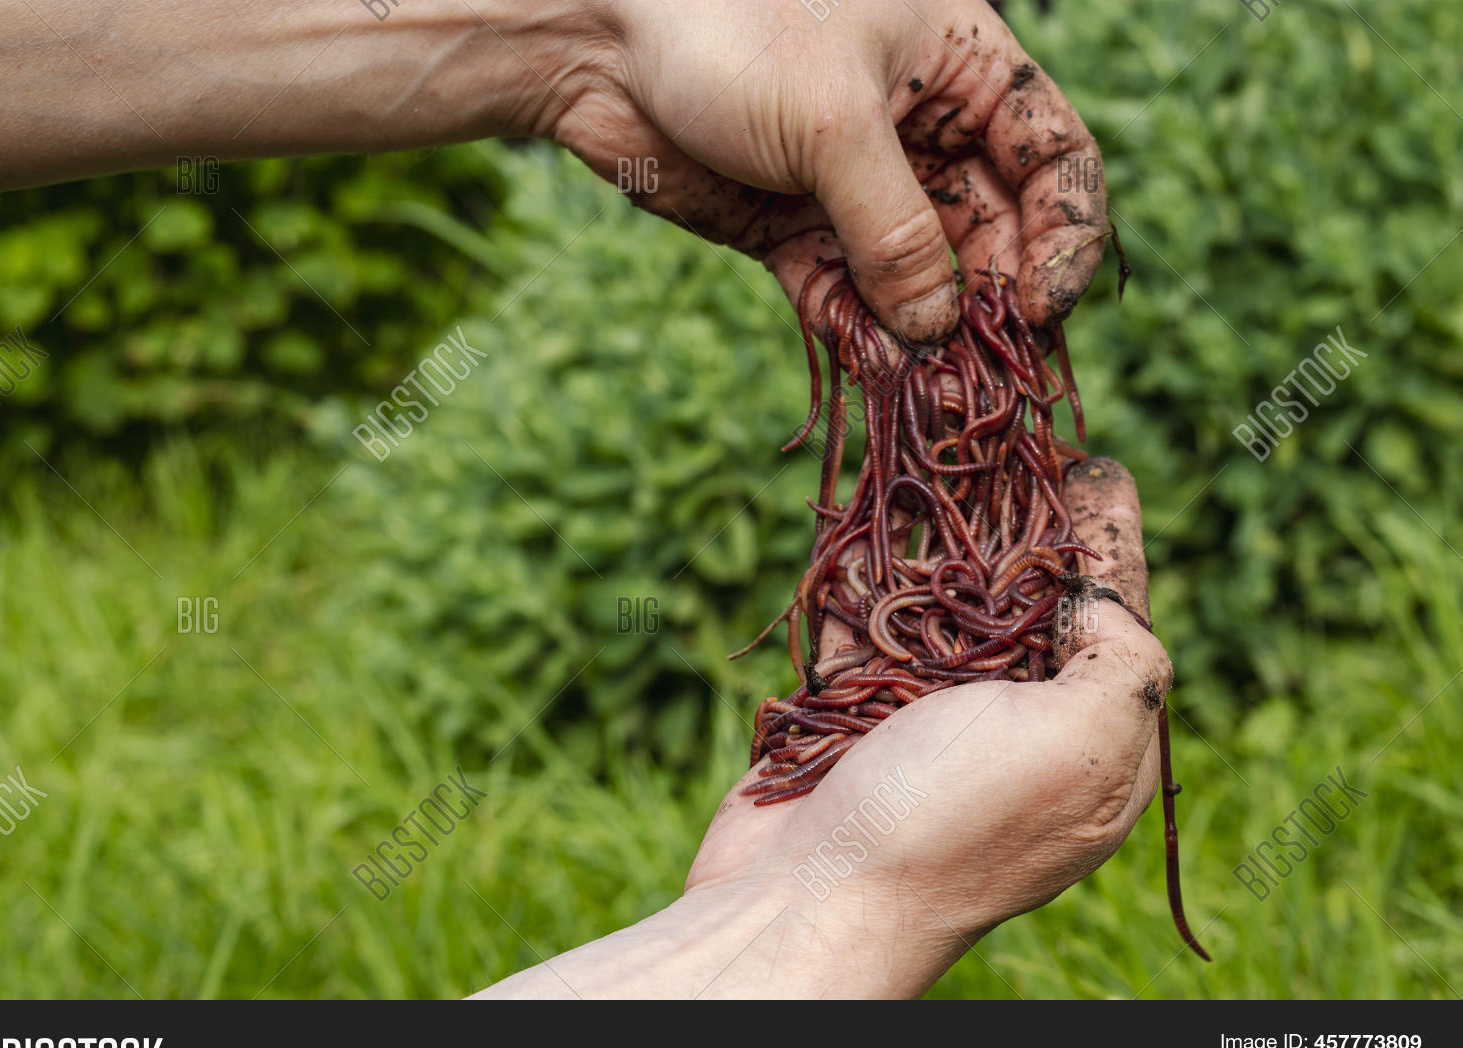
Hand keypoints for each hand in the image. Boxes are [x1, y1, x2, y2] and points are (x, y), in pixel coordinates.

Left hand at [560, 0, 1106, 341]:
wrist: (599, 38)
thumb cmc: (730, 28)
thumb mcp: (834, 121)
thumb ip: (896, 228)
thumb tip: (938, 326)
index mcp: (961, 71)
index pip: (1052, 160)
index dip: (1065, 236)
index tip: (1044, 308)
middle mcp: (922, 135)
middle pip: (993, 234)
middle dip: (994, 303)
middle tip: (991, 371)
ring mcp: (857, 189)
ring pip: (921, 279)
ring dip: (930, 337)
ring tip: (938, 393)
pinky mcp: (796, 233)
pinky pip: (847, 298)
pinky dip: (863, 338)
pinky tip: (880, 376)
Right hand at [683, 459, 1168, 997]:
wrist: (805, 904)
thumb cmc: (950, 822)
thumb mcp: (1076, 743)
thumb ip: (1122, 658)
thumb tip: (1108, 589)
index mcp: (1089, 742)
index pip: (1113, 617)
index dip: (1107, 537)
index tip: (1093, 461)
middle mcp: (1015, 729)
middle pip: (1022, 599)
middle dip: (1014, 516)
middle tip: (1000, 435)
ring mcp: (928, 723)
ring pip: (935, 601)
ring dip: (931, 528)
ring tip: (929, 445)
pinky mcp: (850, 714)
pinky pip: (860, 624)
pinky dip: (859, 573)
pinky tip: (862, 514)